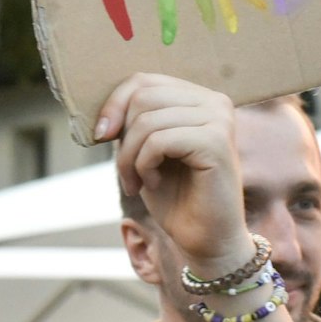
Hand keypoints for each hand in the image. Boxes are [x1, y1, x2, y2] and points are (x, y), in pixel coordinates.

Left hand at [96, 74, 254, 270]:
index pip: (143, 80)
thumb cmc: (176, 198)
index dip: (114, 105)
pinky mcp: (216, 141)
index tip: (101, 136)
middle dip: (122, 137)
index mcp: (199, 98)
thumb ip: (134, 121)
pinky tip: (153, 183)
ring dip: (129, 157)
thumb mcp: (145, 150)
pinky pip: (159, 140)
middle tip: (126, 173)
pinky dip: (143, 165)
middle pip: (143, 95)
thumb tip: (105, 106)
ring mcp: (219, 119)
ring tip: (138, 182)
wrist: (206, 241)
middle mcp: (215, 102)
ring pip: (147, 119)